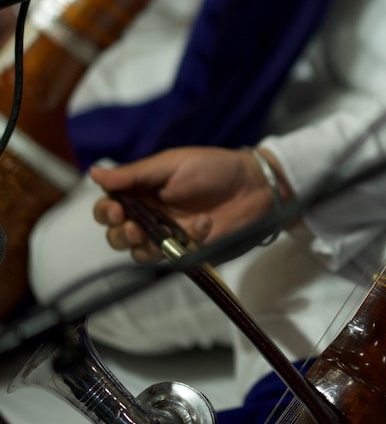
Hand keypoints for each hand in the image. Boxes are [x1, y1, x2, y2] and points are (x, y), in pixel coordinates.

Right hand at [90, 146, 288, 260]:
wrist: (254, 185)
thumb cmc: (212, 168)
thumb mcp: (171, 165)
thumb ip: (134, 174)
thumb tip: (93, 174)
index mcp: (140, 192)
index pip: (108, 207)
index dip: (104, 212)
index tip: (114, 211)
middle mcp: (148, 216)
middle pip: (116, 235)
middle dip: (120, 235)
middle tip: (135, 229)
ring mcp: (167, 236)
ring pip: (138, 254)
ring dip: (144, 247)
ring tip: (161, 234)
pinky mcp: (187, 252)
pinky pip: (173, 258)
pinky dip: (185, 244)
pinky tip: (203, 225)